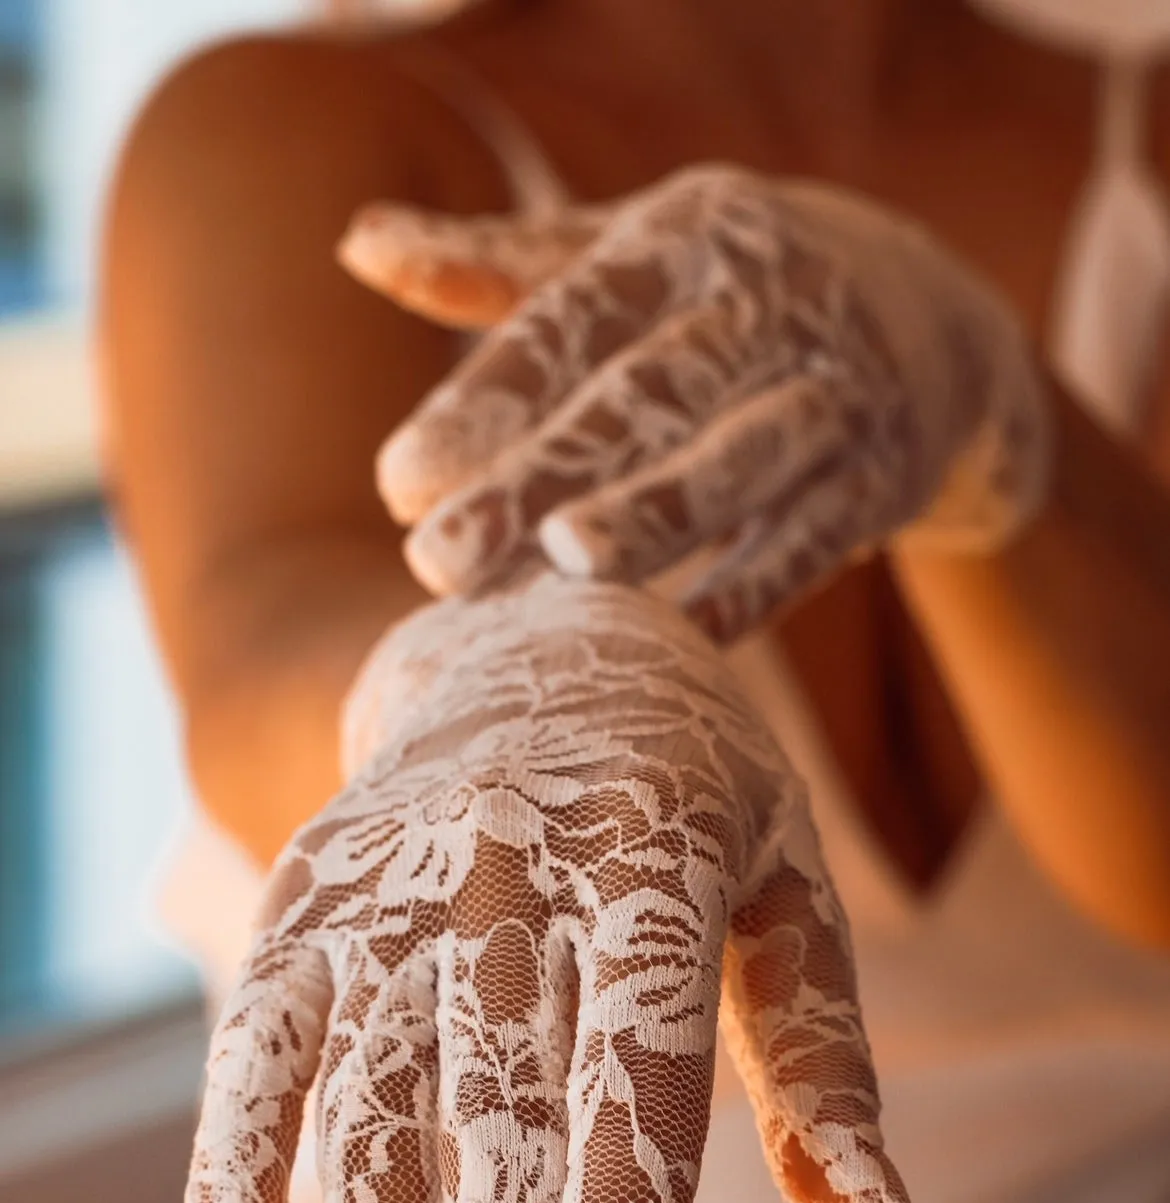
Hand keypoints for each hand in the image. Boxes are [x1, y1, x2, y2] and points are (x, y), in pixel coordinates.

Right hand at [184, 574, 918, 1202]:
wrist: (532, 642)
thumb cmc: (689, 796)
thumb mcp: (789, 893)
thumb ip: (826, 1064)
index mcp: (654, 858)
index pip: (641, 1065)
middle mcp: (511, 866)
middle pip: (497, 1115)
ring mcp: (392, 883)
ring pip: (370, 1104)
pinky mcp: (304, 900)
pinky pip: (253, 1039)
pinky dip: (234, 1161)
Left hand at [338, 163, 1048, 639]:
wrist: (934, 323)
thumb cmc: (728, 294)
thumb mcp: (628, 255)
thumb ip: (499, 270)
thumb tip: (357, 248)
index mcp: (686, 236)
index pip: (573, 319)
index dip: (487, 401)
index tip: (400, 485)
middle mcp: (771, 302)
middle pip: (648, 394)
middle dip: (542, 477)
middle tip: (439, 563)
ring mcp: (839, 391)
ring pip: (746, 458)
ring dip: (661, 514)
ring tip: (569, 568)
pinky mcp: (884, 478)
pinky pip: (813, 540)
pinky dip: (752, 586)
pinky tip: (682, 639)